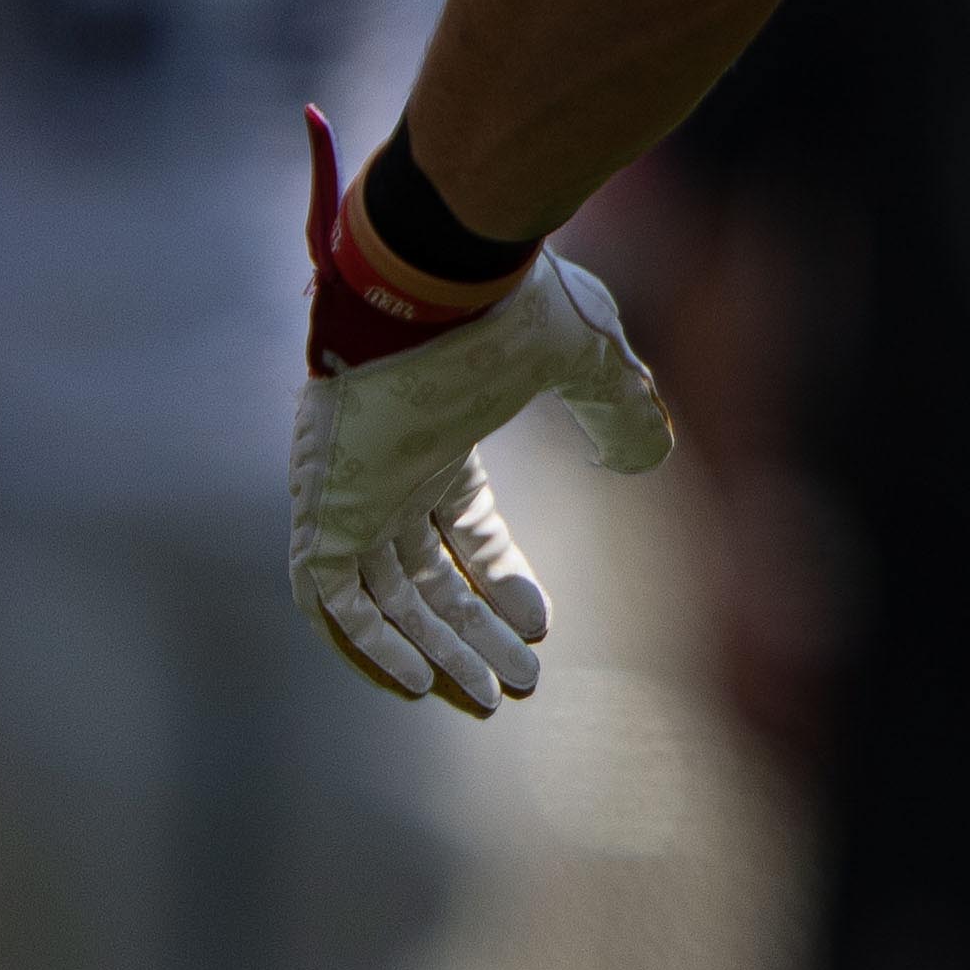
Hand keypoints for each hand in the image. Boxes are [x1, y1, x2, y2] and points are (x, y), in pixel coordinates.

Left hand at [289, 123, 673, 715]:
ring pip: (383, 599)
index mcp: (438, 441)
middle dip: (472, 638)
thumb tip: (647, 458)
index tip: (542, 628)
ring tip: (483, 699)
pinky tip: (415, 685)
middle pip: (425, 580)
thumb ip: (619, 411)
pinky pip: (328, 596)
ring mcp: (350, 489)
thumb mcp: (593, 364)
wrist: (443, 270)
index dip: (501, 584)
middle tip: (518, 691)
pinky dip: (364, 644)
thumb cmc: (514, 307)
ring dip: (432, 653)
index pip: (462, 534)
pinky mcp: (321, 504)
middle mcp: (389, 473)